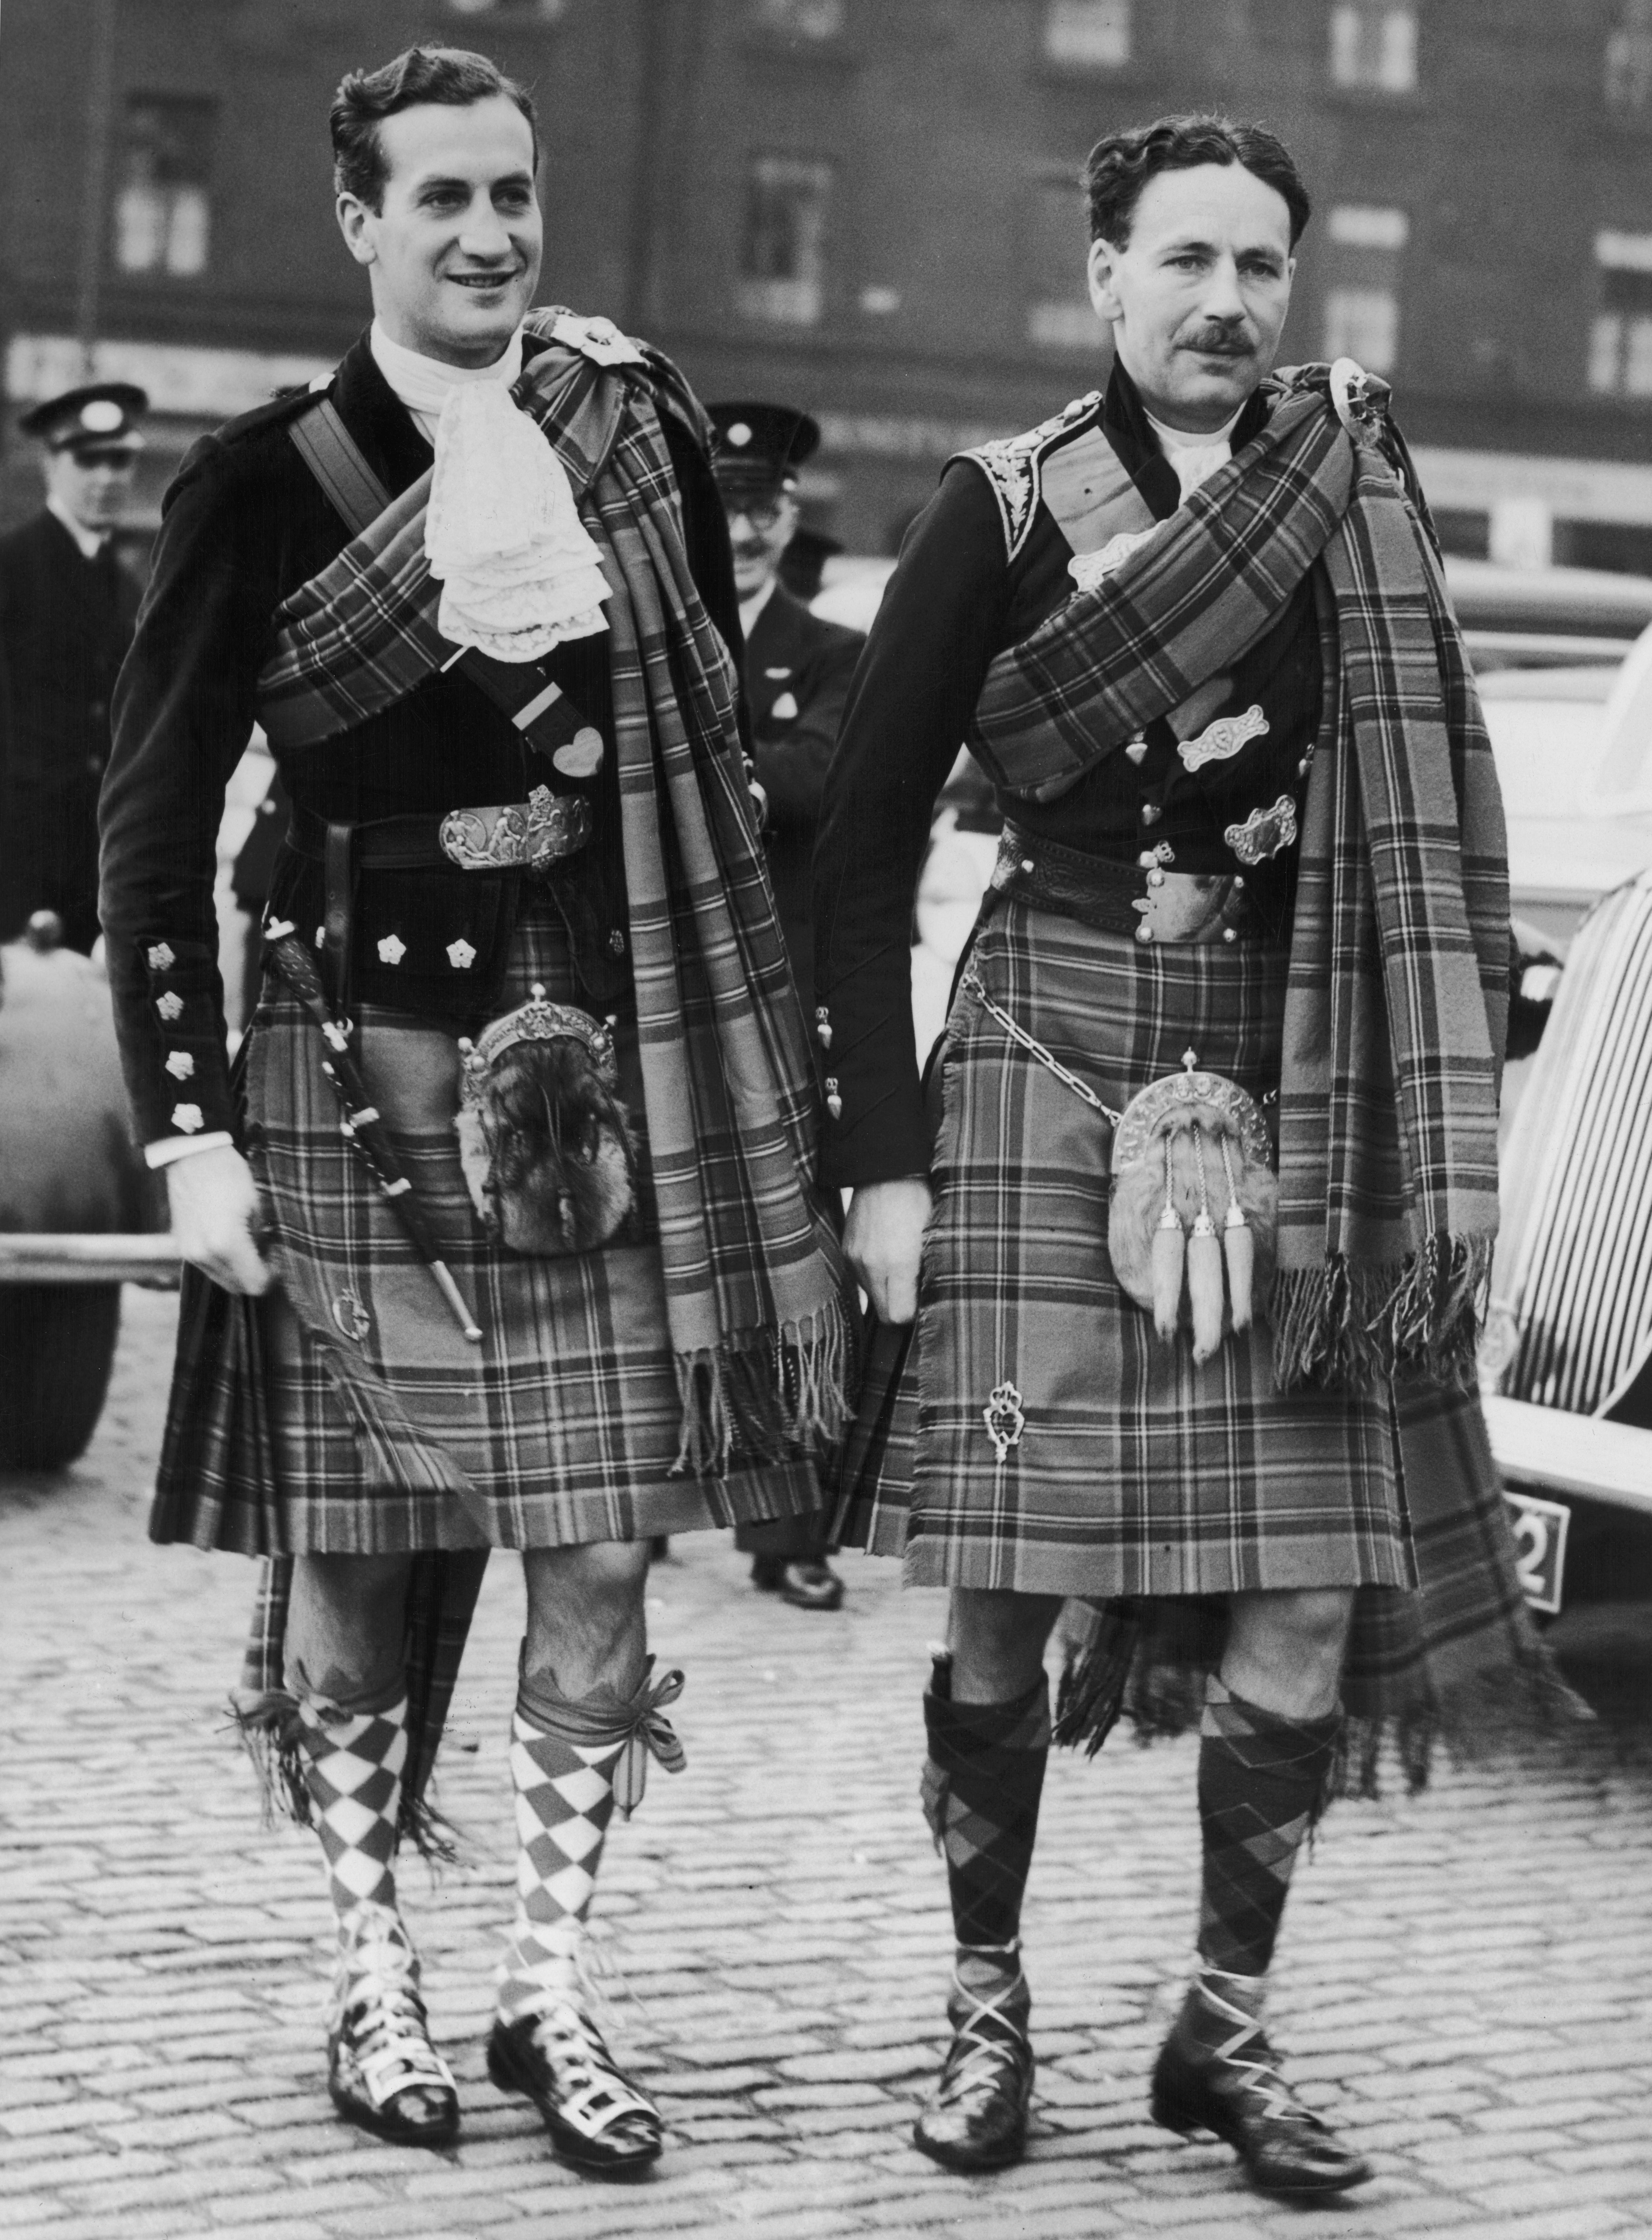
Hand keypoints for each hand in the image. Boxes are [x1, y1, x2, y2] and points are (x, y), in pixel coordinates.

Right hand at [166, 1145, 273, 1295]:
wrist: (191, 1155)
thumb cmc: (228, 1174)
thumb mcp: (258, 1205)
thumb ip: (264, 1238)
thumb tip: (271, 1256)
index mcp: (226, 1243)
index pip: (255, 1284)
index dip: (273, 1278)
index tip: (280, 1264)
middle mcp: (204, 1254)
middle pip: (238, 1287)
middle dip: (256, 1276)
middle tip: (268, 1256)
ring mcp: (189, 1252)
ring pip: (222, 1280)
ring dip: (239, 1271)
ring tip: (251, 1247)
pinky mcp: (182, 1246)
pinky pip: (208, 1267)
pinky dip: (223, 1263)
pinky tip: (232, 1242)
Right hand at [844, 1175, 932, 1325]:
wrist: (886, 1169)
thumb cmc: (919, 1198)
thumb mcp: (934, 1235)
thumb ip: (929, 1272)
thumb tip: (929, 1299)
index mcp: (897, 1262)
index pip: (898, 1316)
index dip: (914, 1313)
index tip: (924, 1300)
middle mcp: (870, 1264)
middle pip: (884, 1312)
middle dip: (900, 1306)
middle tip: (916, 1288)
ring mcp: (854, 1257)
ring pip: (872, 1296)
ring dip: (887, 1290)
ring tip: (902, 1266)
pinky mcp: (846, 1249)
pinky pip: (860, 1277)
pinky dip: (875, 1274)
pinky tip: (887, 1254)